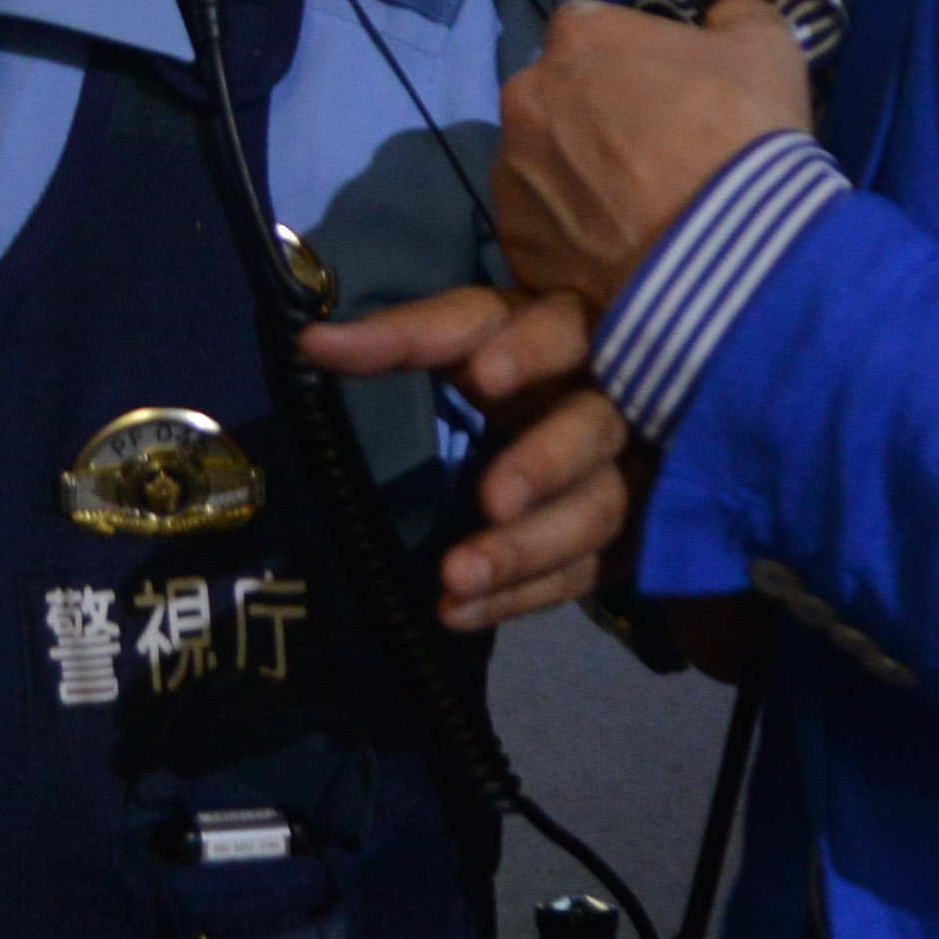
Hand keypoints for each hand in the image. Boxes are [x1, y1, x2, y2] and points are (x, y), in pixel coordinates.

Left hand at [304, 289, 637, 626]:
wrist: (576, 430)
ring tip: (455, 576)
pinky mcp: (626, 537)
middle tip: (494, 499)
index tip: (481, 376)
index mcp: (570, 333)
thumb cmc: (510, 367)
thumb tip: (310, 341)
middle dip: (546, 463)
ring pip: (595, 511)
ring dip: (524, 549)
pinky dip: (517, 595)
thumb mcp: (464, 341)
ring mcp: (628, 472)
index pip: (555, 328)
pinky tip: (456, 610)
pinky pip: (581, 572)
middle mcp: (609, 399)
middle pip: (592, 428)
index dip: (527, 351)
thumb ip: (398, 339)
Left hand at [492, 0, 815, 308]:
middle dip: (590, 122)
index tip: (661, 97)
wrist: (730, 248)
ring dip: (572, 181)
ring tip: (631, 215)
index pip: (589, 34)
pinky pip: (538, 233)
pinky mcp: (513, 241)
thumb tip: (722, 13)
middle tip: (646, 158)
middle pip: (554, 101)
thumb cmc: (744, 131)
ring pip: (539, 167)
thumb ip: (736, 14)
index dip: (626, 65)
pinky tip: (613, 255)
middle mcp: (525, 95)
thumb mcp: (768, 47)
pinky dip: (566, 242)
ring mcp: (511, 172)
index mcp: (577, 35)